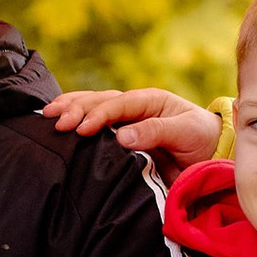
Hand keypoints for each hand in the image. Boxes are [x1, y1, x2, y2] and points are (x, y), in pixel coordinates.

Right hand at [41, 86, 224, 165]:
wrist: (210, 155)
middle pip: (98, 101)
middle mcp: (133, 108)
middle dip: (75, 109)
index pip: (117, 104)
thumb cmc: (201, 139)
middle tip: (55, 121)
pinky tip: (57, 124)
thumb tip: (121, 137)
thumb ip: (155, 132)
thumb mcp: (184, 132)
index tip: (81, 129)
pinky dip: (76, 123)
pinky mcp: (120, 140)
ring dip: (69, 111)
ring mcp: (124, 122)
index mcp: (148, 101)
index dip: (97, 115)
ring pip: (92, 109)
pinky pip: (95, 129)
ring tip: (46, 116)